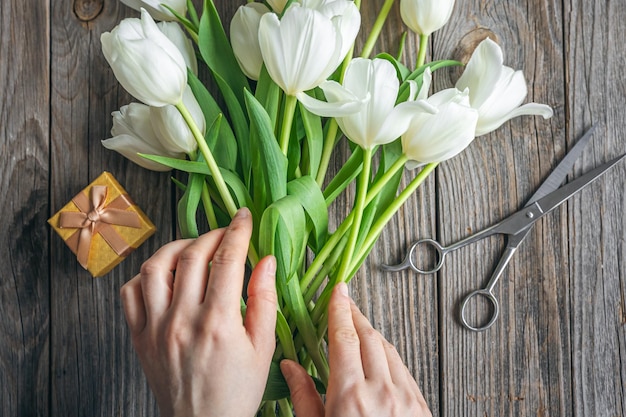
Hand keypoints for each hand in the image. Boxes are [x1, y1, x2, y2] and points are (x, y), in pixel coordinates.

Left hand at [120, 208, 276, 416]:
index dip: (237, 231)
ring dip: (176, 247)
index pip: (227, 260)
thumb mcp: (263, 347)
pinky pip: (130, 292)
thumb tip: (266, 261)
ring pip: (155, 267)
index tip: (243, 217)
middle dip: (212, 234)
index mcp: (218, 323)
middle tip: (225, 234)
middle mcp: (182, 320)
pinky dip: (145, 274)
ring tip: (194, 248)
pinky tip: (165, 274)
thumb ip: (264, 300)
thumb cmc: (236, 390)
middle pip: (192, 256)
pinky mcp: (139, 336)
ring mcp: (155, 327)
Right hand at [280, 283, 430, 416]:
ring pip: (389, 349)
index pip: (344, 338)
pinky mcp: (421, 406)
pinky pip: (404, 369)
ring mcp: (406, 398)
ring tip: (358, 326)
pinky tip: (379, 356)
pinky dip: (389, 355)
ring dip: (372, 333)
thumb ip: (304, 397)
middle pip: (368, 337)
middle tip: (344, 302)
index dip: (340, 309)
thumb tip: (289, 366)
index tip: (337, 291)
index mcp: (351, 397)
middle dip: (355, 315)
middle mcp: (382, 391)